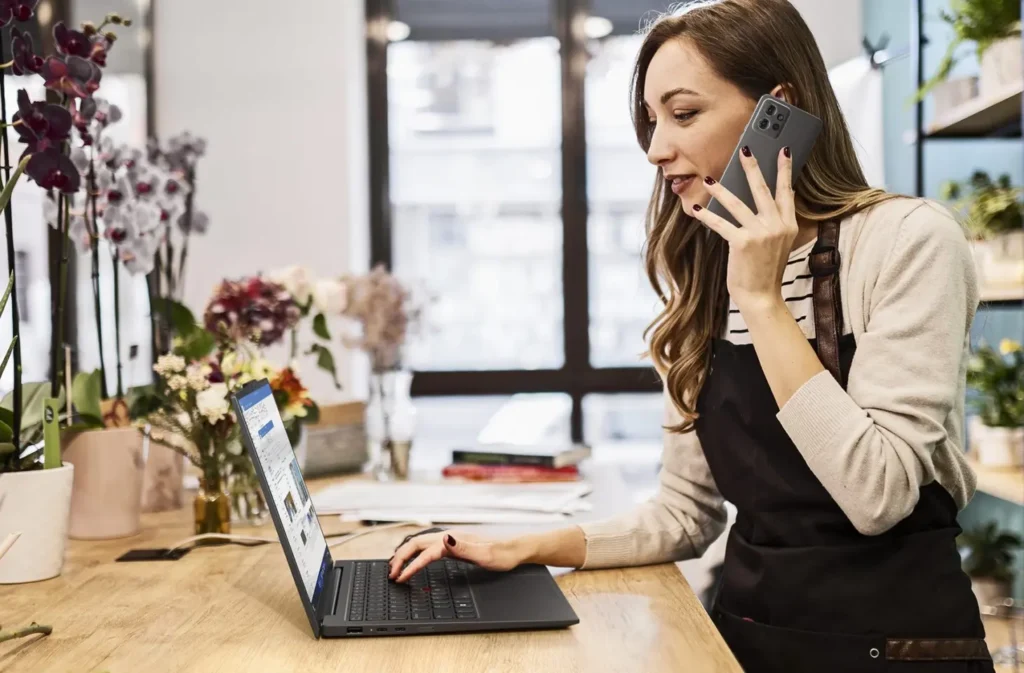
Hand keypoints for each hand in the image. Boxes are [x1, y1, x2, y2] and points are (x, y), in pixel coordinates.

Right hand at [388, 529, 526, 582]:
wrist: (515, 550)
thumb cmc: (502, 554)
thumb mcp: (485, 555)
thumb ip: (464, 547)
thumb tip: (444, 539)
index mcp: (453, 539)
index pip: (424, 552)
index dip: (410, 565)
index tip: (399, 578)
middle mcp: (449, 537)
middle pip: (416, 544)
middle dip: (400, 558)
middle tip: (390, 574)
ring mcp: (451, 540)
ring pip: (420, 544)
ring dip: (405, 554)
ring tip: (395, 566)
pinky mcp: (454, 545)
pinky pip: (428, 548)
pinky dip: (416, 554)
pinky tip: (415, 560)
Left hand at [691, 146, 797, 312]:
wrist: (762, 297)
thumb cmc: (765, 270)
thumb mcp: (780, 244)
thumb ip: (777, 222)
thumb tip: (772, 197)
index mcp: (789, 225)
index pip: (786, 191)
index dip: (785, 170)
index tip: (784, 150)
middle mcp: (777, 226)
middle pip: (763, 189)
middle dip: (752, 166)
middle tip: (745, 148)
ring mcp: (761, 234)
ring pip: (738, 203)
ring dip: (720, 189)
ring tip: (708, 178)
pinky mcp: (743, 242)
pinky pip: (721, 223)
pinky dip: (707, 215)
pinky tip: (696, 208)